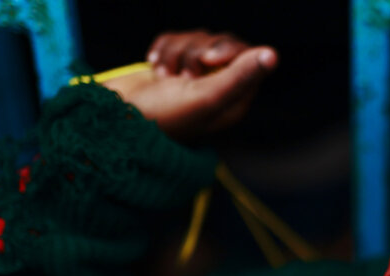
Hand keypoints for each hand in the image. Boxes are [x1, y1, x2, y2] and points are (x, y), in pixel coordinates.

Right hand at [102, 31, 277, 140]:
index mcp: (234, 99)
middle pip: (219, 43)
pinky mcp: (171, 67)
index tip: (208, 58)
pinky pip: (173, 40)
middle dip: (196, 52)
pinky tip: (154, 69)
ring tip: (164, 77)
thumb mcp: (206, 97)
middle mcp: (218, 88)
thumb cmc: (164, 116)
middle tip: (182, 76)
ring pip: (194, 40)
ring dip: (175, 53)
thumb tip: (272, 55)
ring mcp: (193, 77)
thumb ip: (240, 76)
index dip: (226, 49)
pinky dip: (161, 50)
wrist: (117, 121)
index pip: (245, 55)